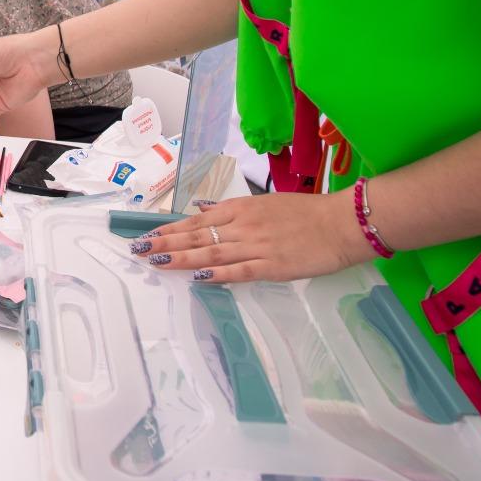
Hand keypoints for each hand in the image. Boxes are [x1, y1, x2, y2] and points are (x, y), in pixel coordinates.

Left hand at [127, 191, 374, 282]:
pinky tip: (197, 277)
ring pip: (211, 252)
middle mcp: (243, 225)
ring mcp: (256, 246)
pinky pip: (239, 271)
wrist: (341, 223)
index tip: (149, 234)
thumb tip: (204, 207)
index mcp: (242, 208)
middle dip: (166, 242)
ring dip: (181, 257)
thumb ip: (233, 208)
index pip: (198, 219)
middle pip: (197, 235)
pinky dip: (217, 274)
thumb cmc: (307, 213)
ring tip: (156, 262)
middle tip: (139, 249)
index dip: (171, 228)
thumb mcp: (266, 203)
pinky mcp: (272, 266)